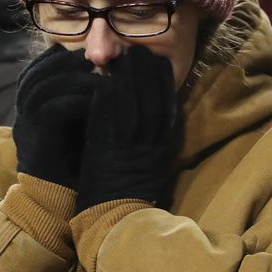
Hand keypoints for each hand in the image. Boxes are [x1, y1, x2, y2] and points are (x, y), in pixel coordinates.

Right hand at [13, 44, 98, 188]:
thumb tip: (104, 77)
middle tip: (90, 58)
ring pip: (41, 89)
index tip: (81, 53)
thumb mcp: (76, 128)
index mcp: (30, 113)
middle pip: (34, 76)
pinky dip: (74, 100)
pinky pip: (51, 110)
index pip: (34, 73)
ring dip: (71, 77)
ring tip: (96, 74)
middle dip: (63, 63)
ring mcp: (26, 129)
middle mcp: (22, 118)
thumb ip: (80, 103)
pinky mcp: (36, 142)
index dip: (55, 60)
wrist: (59, 205)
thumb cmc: (74, 167)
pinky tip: (95, 97)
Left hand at [76, 45, 179, 211]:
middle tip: (137, 50)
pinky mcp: (106, 149)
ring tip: (120, 56)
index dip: (161, 79)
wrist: (115, 221)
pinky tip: (103, 78)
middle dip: (146, 70)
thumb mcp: (151, 160)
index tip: (154, 61)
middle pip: (154, 96)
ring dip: (127, 75)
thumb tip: (148, 105)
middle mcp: (152, 143)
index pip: (169, 103)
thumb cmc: (129, 191)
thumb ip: (151, 134)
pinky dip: (108, 94)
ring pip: (133, 100)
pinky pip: (109, 115)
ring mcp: (130, 145)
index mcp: (165, 146)